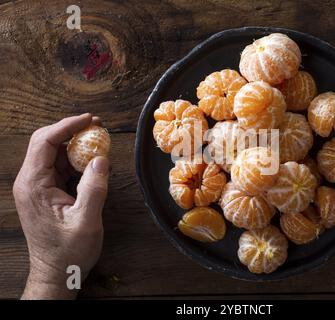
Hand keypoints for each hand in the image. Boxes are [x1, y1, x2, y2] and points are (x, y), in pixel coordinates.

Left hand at [13, 114, 108, 299]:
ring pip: (53, 153)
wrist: (56, 272)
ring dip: (74, 145)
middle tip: (97, 126)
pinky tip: (91, 162)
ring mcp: (36, 187)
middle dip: (70, 130)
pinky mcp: (44, 192)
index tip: (90, 120)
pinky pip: (58, 167)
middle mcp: (30, 182)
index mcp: (33, 185)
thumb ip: (94, 188)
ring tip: (98, 142)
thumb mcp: (86, 220)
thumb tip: (101, 159)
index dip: (67, 125)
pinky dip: (75, 160)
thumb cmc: (69, 251)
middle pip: (46, 142)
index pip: (44, 142)